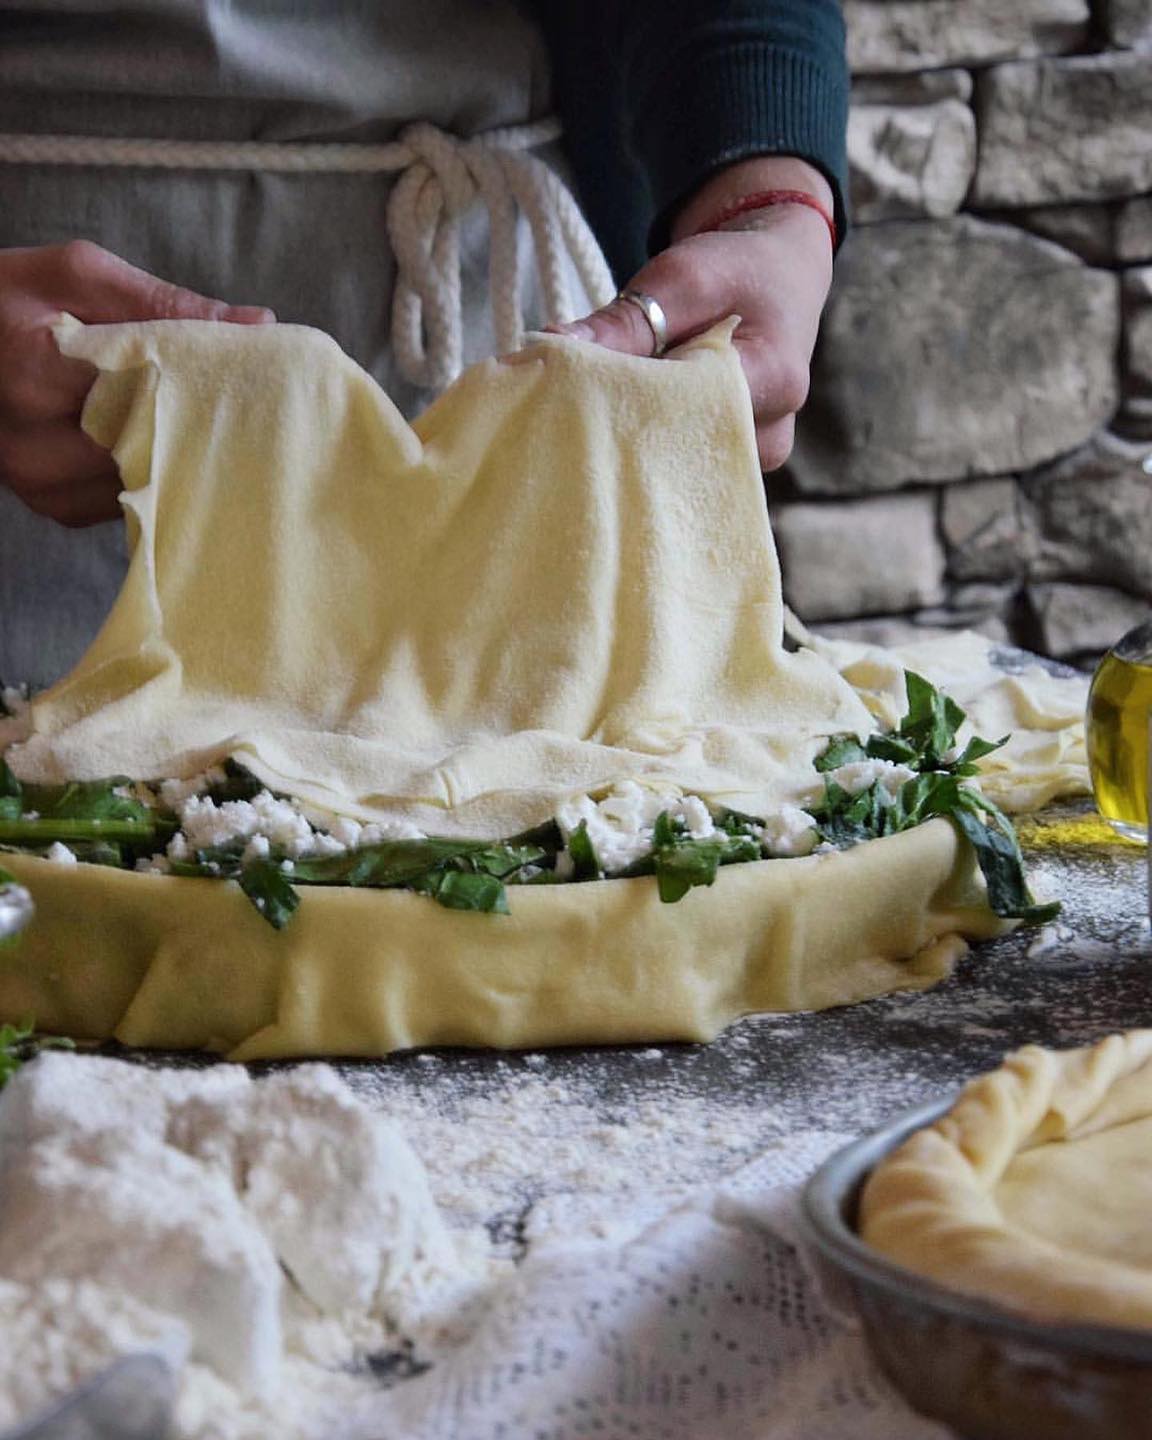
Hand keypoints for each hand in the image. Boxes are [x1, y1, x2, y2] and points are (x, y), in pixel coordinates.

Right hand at [0, 241, 273, 525]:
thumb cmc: (9, 300)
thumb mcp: (78, 275)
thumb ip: (165, 302)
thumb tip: (258, 324)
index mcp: (35, 375)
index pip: (152, 392)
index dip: (208, 384)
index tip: (252, 374)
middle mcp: (34, 446)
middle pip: (156, 447)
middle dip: (202, 424)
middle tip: (248, 403)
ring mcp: (44, 487)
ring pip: (150, 482)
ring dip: (182, 454)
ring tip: (207, 420)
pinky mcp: (58, 509)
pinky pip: (131, 500)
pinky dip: (155, 473)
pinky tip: (165, 443)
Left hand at [556, 159, 834, 471]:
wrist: (778, 280)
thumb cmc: (735, 273)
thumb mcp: (682, 278)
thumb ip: (625, 321)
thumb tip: (553, 345)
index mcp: (774, 380)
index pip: (687, 408)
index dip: (626, 403)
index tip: (573, 391)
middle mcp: (770, 434)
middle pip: (679, 448)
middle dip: (621, 425)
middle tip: (568, 404)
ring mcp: (752, 458)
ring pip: (676, 463)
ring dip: (632, 436)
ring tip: (598, 409)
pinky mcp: (730, 463)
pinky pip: (680, 464)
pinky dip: (646, 441)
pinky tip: (620, 423)